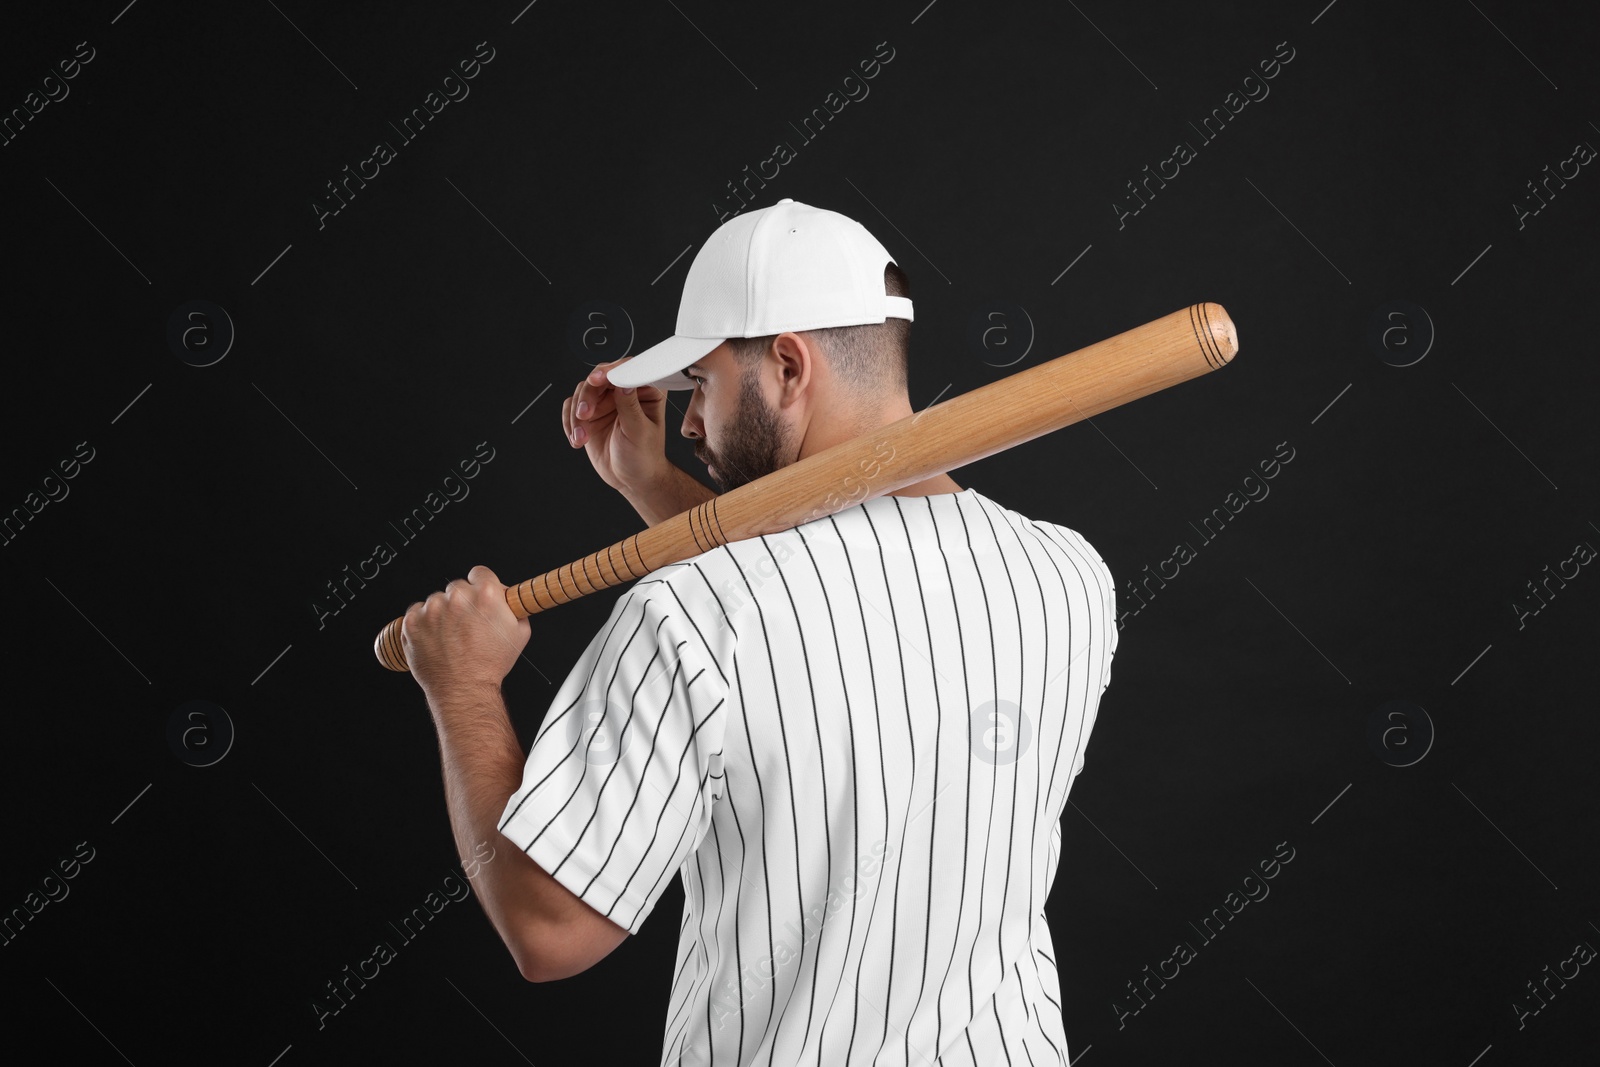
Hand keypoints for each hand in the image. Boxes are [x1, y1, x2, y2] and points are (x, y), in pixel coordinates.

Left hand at [401, 564, 530, 699]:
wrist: (464, 689)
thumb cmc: (489, 665)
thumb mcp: (520, 633)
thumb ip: (513, 607)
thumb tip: (508, 597)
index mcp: (485, 595)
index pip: (480, 572)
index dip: (481, 585)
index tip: (479, 596)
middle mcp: (458, 598)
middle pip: (457, 588)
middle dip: (462, 602)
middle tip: (466, 625)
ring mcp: (432, 609)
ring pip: (437, 601)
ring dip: (442, 614)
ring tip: (450, 636)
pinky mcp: (412, 622)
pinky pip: (417, 613)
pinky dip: (424, 624)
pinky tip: (436, 639)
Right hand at [563, 358, 668, 492]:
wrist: (631, 480)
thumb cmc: (644, 457)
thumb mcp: (639, 432)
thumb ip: (630, 406)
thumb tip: (623, 383)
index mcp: (646, 391)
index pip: (628, 370)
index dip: (611, 371)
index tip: (597, 379)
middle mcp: (625, 392)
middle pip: (599, 378)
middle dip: (587, 396)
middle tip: (584, 415)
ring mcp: (606, 401)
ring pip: (582, 392)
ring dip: (577, 415)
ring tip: (581, 437)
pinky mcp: (590, 413)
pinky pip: (571, 407)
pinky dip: (570, 423)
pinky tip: (577, 439)